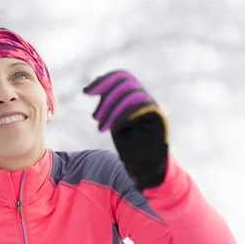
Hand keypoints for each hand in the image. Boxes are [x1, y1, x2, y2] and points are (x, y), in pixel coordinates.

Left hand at [83, 70, 168, 188]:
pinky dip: (124, 114)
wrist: (144, 166)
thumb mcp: (114, 120)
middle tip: (95, 116)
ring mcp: (153, 107)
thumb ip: (109, 104)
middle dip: (105, 96)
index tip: (86, 91)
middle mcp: (145, 98)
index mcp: (134, 96)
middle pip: (125, 83)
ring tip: (101, 125)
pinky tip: (113, 127)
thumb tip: (94, 87)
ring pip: (131, 94)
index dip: (103, 81)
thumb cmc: (129, 145)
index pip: (121, 77)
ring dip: (112, 108)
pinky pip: (141, 106)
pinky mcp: (158, 118)